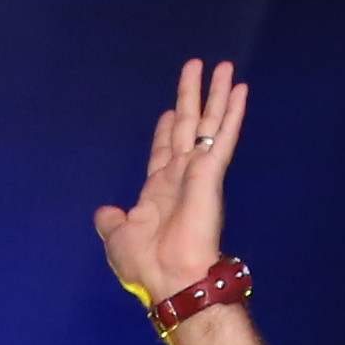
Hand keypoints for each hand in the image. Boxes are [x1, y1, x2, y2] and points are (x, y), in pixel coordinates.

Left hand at [90, 60, 248, 307]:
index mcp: (158, 191)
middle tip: (196, 67)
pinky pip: (223, 136)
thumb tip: (104, 211)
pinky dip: (232, 112)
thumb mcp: (118, 239)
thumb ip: (112, 222)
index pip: (164, 150)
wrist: (171, 277)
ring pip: (208, 123)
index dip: (166, 129)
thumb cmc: (146, 264)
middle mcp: (180, 176)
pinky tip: (240, 89)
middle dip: (190, 97)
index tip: (168, 111)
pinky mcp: (211, 172)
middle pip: (186, 126)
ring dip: (216, 94)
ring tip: (223, 66)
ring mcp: (198, 172)